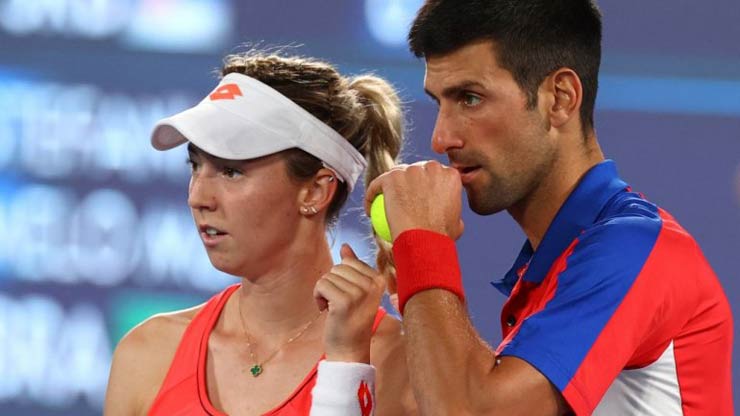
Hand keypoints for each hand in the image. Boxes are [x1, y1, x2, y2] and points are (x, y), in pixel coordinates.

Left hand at [313, 244, 385, 363]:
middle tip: (339, 304)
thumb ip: (353, 268)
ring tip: (334, 308)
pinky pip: (321, 284)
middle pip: (338, 267)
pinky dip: (318, 297)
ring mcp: (359, 293)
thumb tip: (345, 246)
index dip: (341, 278)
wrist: (350, 351)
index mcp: (379, 280)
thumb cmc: (351, 321)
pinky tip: (326, 311)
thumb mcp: (357, 292)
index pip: (349, 262)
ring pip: (328, 275)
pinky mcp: (344, 301)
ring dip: (324, 292)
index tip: (347, 296)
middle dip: (332, 284)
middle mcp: (373, 285)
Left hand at [365, 160, 464, 241]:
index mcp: (450, 175)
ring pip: (395, 174)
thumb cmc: (440, 239)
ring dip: (389, 186)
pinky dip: (370, 196)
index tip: (416, 198)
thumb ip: (453, 211)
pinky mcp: (392, 176)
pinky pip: (376, 185)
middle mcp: (432, 167)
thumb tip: (447, 210)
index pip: (433, 174)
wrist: (424, 242)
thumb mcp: (456, 224)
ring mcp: (411, 170)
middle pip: (415, 169)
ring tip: (382, 204)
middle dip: (407, 179)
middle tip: (400, 198)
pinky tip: (368, 211)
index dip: (424, 183)